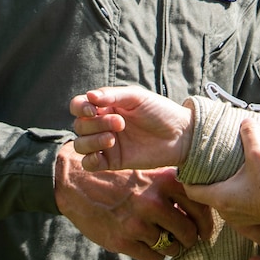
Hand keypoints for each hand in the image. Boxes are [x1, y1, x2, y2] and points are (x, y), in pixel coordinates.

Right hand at [54, 144, 212, 259]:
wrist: (77, 183)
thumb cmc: (118, 178)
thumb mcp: (147, 172)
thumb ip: (172, 187)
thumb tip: (200, 210)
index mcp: (163, 182)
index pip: (199, 208)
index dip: (206, 224)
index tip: (204, 231)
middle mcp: (153, 202)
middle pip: (188, 232)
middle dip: (189, 239)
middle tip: (186, 240)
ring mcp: (137, 224)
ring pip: (170, 247)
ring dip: (171, 248)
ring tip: (165, 242)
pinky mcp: (122, 241)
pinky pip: (153, 257)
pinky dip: (155, 254)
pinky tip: (149, 245)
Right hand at [70, 86, 192, 171]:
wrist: (180, 135)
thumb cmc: (160, 111)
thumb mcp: (137, 97)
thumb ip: (112, 95)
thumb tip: (89, 96)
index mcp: (106, 106)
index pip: (78, 106)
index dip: (80, 108)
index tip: (93, 109)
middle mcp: (103, 124)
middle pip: (80, 126)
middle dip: (96, 124)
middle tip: (121, 123)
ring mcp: (107, 144)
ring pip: (80, 145)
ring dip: (92, 141)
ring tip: (113, 138)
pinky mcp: (113, 162)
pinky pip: (89, 164)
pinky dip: (90, 160)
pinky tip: (103, 154)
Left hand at [184, 120, 259, 231]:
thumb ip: (250, 135)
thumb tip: (245, 121)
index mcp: (220, 197)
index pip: (191, 191)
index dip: (186, 179)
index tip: (187, 168)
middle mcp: (226, 212)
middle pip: (207, 196)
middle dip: (207, 182)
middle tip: (208, 166)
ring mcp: (240, 220)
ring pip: (223, 203)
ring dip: (224, 190)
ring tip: (229, 173)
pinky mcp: (254, 221)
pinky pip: (238, 209)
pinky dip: (237, 197)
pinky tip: (247, 185)